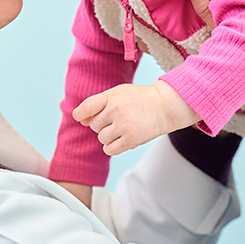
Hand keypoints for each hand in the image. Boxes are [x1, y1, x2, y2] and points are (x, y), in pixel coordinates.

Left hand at [73, 80, 199, 155]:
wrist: (164, 106)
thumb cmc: (138, 99)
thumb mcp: (118, 93)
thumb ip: (99, 104)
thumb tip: (81, 120)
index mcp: (111, 96)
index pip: (87, 106)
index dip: (80, 114)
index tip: (80, 118)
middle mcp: (116, 110)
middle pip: (93, 125)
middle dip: (102, 124)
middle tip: (117, 119)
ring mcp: (123, 125)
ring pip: (101, 138)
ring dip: (108, 136)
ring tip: (122, 128)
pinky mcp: (131, 139)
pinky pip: (109, 149)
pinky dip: (112, 147)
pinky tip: (121, 139)